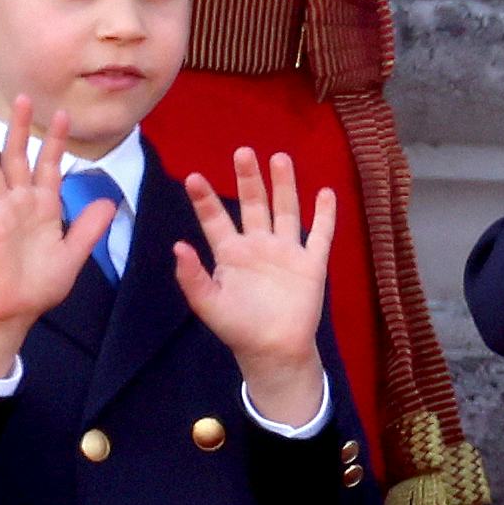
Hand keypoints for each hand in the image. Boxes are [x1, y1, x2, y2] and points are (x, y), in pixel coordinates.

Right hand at [0, 95, 115, 379]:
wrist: (15, 311)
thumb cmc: (40, 285)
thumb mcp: (72, 255)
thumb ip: (89, 229)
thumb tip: (109, 201)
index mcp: (42, 206)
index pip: (49, 165)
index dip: (54, 141)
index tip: (62, 113)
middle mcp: (19, 203)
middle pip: (18, 158)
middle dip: (21, 128)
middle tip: (23, 97)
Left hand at [175, 148, 335, 428]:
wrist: (274, 352)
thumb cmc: (239, 328)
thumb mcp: (209, 305)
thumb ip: (193, 278)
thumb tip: (177, 247)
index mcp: (231, 253)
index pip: (215, 220)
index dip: (205, 199)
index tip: (193, 178)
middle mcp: (258, 245)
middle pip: (253, 204)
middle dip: (248, 179)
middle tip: (243, 152)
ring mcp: (286, 252)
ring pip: (285, 210)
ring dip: (283, 185)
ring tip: (279, 158)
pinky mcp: (311, 264)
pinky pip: (319, 235)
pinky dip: (324, 215)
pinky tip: (326, 193)